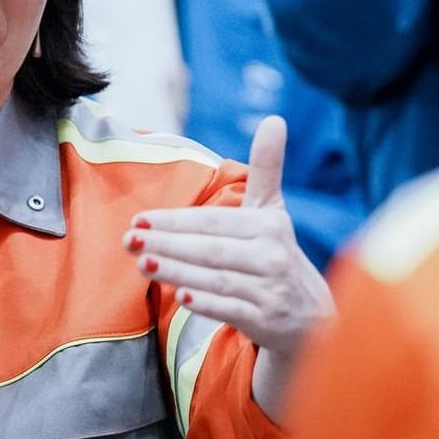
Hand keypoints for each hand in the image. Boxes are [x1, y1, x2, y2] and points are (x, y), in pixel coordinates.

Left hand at [126, 117, 333, 358]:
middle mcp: (273, 255)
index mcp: (269, 225)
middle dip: (167, 244)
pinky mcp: (266, 320)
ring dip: (176, 271)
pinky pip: (231, 310)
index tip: (140, 219)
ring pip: (216, 278)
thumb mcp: (274, 211)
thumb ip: (267, 167)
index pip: (214, 221)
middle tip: (128, 240)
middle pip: (211, 249)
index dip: (176, 220)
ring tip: (141, 263)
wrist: (310, 315)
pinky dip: (207, 304)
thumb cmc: (276, 254)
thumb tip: (274, 119)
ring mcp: (271, 290)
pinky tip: (180, 298)